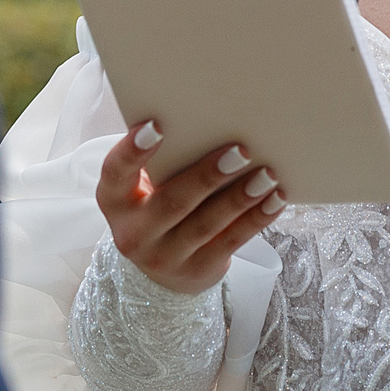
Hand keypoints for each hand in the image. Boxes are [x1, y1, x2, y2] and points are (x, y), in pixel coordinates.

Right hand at [93, 121, 283, 295]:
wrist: (162, 268)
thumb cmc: (157, 204)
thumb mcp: (144, 186)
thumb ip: (162, 161)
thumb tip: (207, 120)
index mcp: (115, 200)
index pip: (116, 173)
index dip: (133, 150)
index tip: (157, 125)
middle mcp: (134, 233)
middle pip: (172, 202)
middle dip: (208, 176)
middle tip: (240, 151)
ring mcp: (164, 257)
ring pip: (206, 225)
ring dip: (240, 198)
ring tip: (267, 174)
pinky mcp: (197, 270)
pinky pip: (231, 243)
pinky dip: (256, 219)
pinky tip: (274, 200)